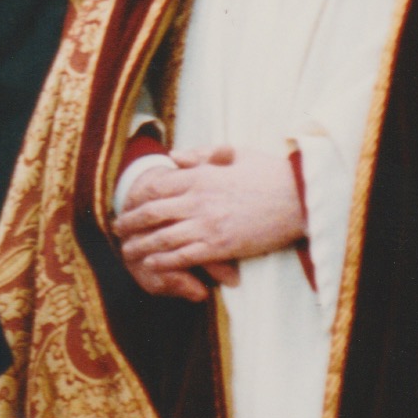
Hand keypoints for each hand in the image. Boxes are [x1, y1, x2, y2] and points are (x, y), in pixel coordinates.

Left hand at [113, 144, 301, 299]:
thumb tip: (174, 157)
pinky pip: (182, 256)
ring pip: (161, 237)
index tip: (127, 204)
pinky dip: (163, 261)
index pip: (156, 187)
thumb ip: (202, 155)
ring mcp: (207, 225)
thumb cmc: (270, 173)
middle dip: (130, 222)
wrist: (299, 198)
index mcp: (200, 176)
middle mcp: (198, 200)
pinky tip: (151, 264)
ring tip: (127, 251)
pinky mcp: (220, 246)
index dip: (136, 198)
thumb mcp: (235, 154)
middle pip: (151, 212)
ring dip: (140, 245)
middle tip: (118, 230)